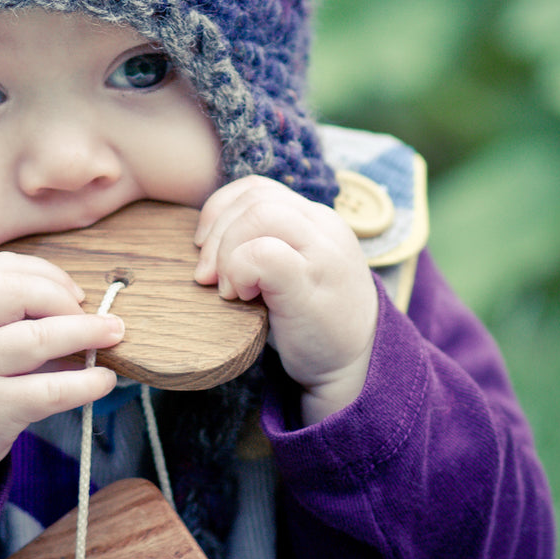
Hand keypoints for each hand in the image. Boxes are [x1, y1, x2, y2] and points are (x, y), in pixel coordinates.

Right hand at [0, 251, 122, 525]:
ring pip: (37, 338)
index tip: (75, 293)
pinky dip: (85, 383)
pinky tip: (103, 380)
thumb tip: (77, 305)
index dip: (47, 274)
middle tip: (99, 315)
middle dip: (65, 298)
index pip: (0, 268)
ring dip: (85, 333)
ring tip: (113, 335)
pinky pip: (49, 391)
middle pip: (18, 292)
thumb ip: (1, 312)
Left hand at [193, 176, 377, 424]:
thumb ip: (263, 241)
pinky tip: (240, 296)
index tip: (204, 246)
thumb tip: (205, 236)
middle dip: (216, 231)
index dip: (221, 210)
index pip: (258, 188)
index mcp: (316, 219)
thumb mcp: (290, 269)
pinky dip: (238, 269)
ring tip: (226, 287)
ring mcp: (323, 252)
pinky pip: (263, 253)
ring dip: (227, 250)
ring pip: (260, 214)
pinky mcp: (313, 283)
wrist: (355, 369)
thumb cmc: (310, 321)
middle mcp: (325, 227)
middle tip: (206, 275)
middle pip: (255, 197)